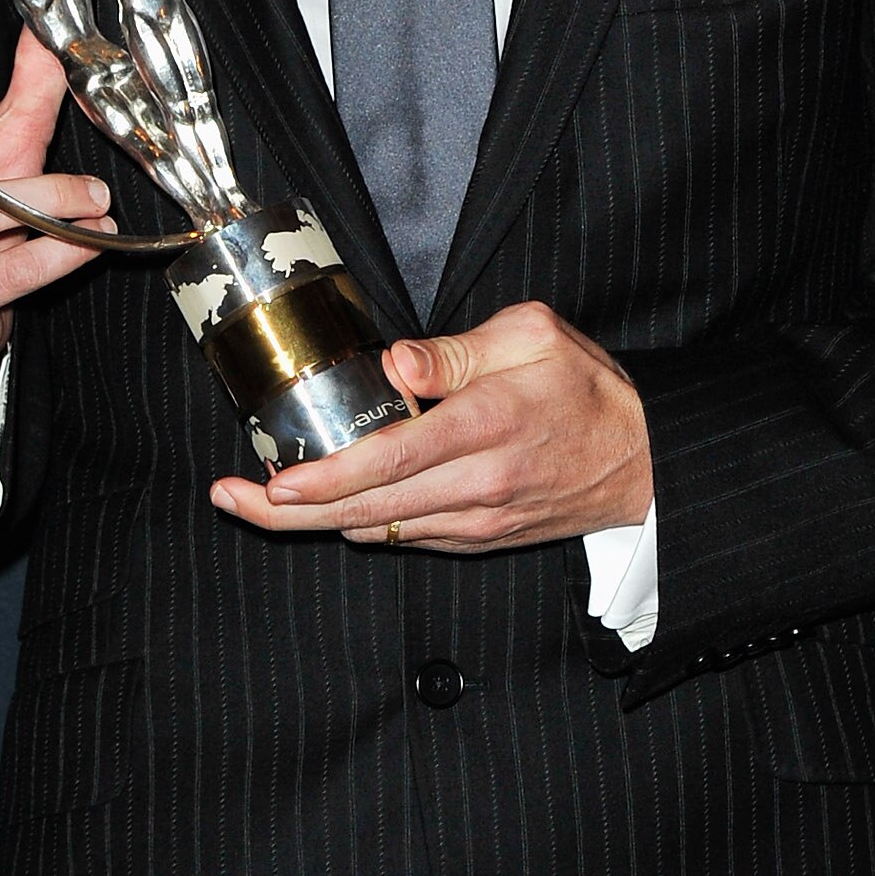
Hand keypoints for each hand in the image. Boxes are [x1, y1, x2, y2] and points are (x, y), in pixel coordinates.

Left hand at [210, 301, 652, 551]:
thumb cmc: (588, 388)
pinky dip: (362, 522)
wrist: (643, 461)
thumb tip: (397, 363)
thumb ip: (459, 349)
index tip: (277, 479)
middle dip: (290, 511)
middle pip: (367, 508)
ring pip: (378, 530)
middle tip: (231, 497)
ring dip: (315, 521)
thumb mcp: (534, 336)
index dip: (329, 476)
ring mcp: (477, 520)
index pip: (394, 458)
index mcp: (488, 423)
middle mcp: (478, 483)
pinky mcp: (478, 539)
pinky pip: (405, 537)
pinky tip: (329, 505)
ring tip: (260, 500)